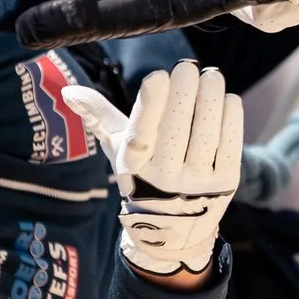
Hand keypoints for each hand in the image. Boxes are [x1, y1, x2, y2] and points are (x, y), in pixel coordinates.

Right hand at [60, 62, 242, 277]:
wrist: (173, 232)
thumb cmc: (144, 176)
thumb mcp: (119, 151)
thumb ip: (99, 117)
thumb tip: (68, 91)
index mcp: (135, 167)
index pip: (141, 133)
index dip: (151, 103)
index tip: (158, 75)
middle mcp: (164, 178)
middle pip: (176, 128)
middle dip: (184, 91)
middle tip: (188, 67)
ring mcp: (197, 183)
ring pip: (206, 133)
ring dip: (211, 98)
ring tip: (212, 76)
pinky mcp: (226, 185)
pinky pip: (230, 146)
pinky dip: (231, 118)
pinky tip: (228, 98)